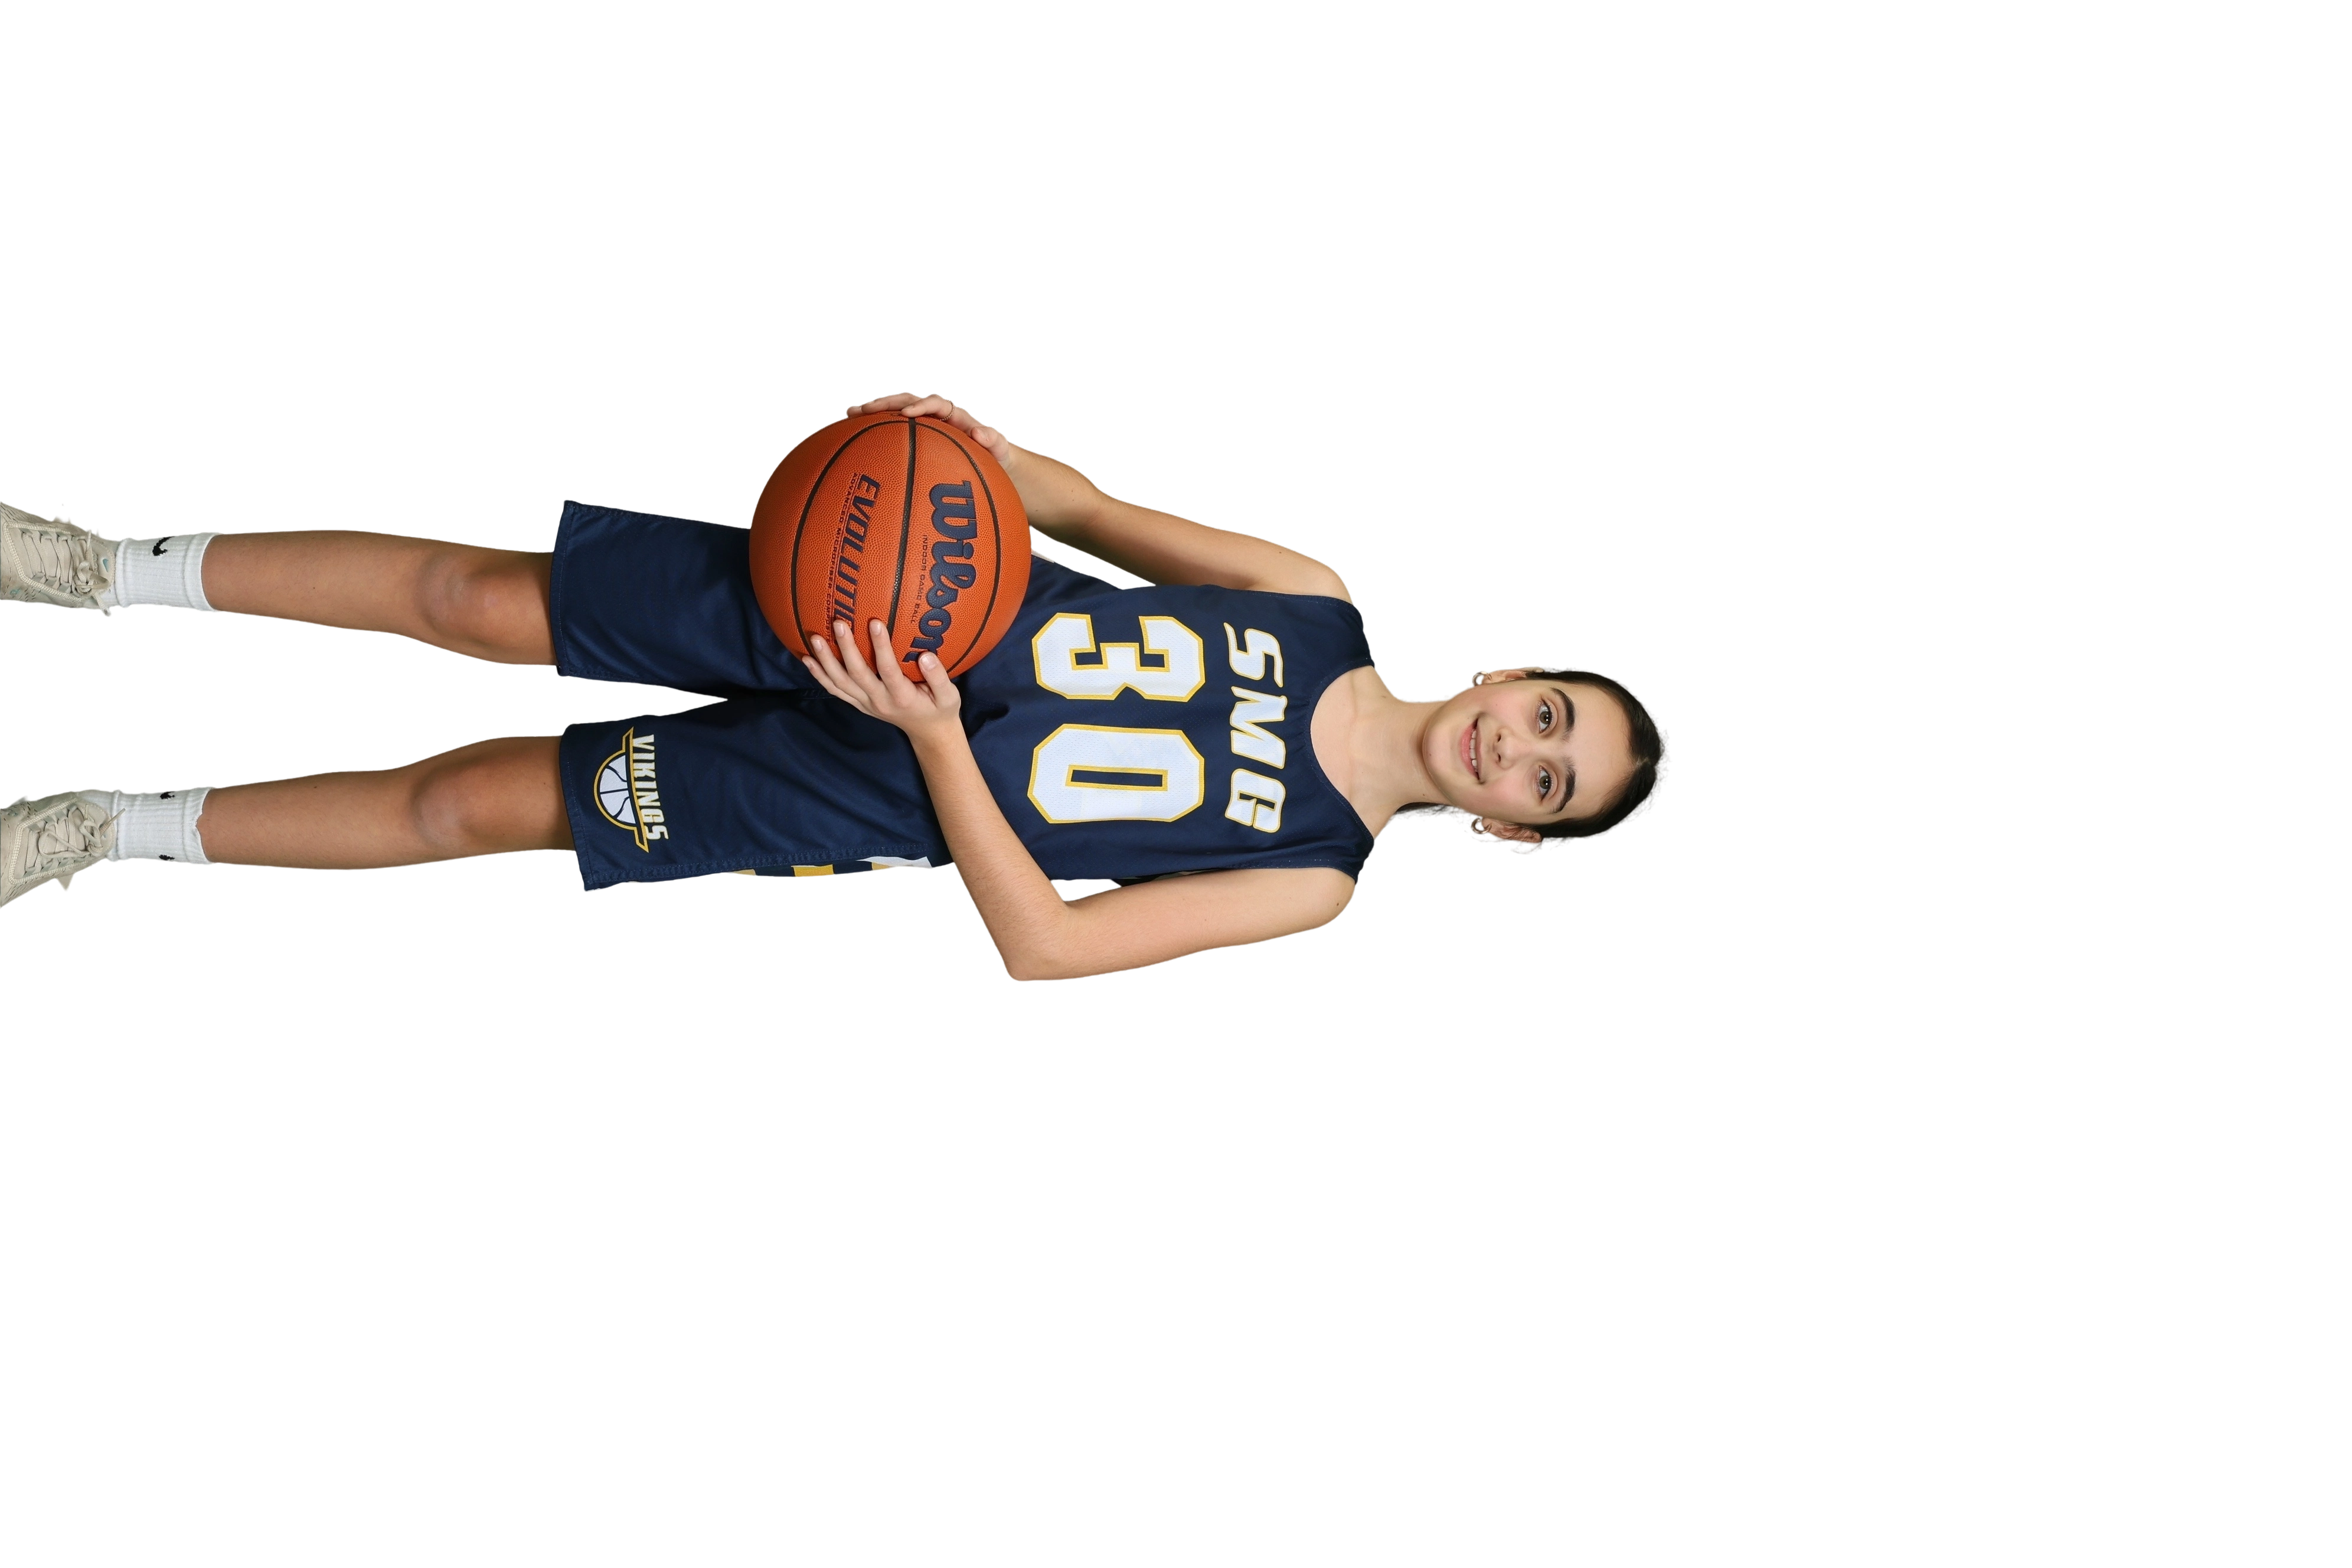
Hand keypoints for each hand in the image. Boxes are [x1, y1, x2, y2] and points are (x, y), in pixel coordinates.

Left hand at [805, 616, 965, 747]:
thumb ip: (939, 677)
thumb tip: (927, 657)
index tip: (875, 622)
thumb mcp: (949, 697)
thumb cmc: (940, 709)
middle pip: (857, 674)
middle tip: (839, 623)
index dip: (880, 647)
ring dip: (826, 661)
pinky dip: (819, 675)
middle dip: (846, 648)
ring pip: (840, 683)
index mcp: (902, 697)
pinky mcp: (858, 704)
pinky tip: (807, 659)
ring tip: (815, 638)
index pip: (888, 671)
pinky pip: (834, 690)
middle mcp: (879, 701)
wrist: (927, 734)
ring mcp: (865, 704)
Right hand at [845, 390, 1029, 479]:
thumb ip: (992, 440)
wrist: (993, 458)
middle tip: (863, 408)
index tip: (908, 413)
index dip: (921, 405)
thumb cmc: (996, 454)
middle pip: (906, 402)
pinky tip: (851, 434)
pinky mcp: (914, 435)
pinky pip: (891, 429)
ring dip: (873, 411)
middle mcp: (934, 414)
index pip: (935, 403)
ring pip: (894, 412)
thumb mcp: (999, 448)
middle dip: (885, 403)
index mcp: (953, 414)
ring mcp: (922, 423)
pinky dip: (873, 429)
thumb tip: (981, 433)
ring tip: (848, 414)